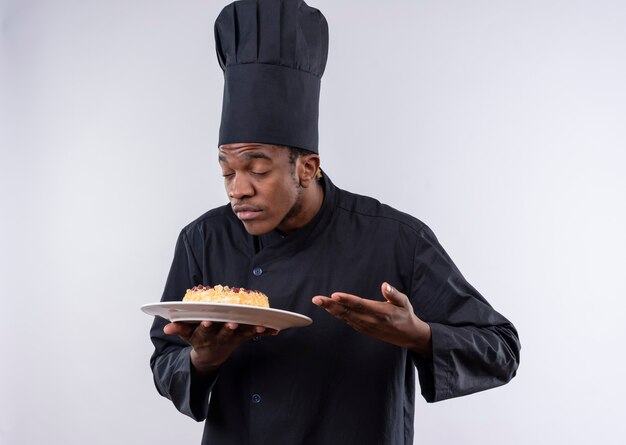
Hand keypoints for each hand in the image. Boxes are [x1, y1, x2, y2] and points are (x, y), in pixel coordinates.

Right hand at [164, 321, 278, 373]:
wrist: (209, 357)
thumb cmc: (197, 338)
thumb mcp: (187, 335)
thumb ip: (179, 329)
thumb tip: (167, 327)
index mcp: (202, 336)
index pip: (202, 331)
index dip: (204, 326)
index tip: (206, 321)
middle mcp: (217, 339)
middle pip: (223, 333)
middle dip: (228, 328)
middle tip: (233, 323)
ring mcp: (230, 340)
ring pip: (241, 335)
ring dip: (251, 331)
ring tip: (259, 327)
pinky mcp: (241, 339)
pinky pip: (252, 335)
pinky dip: (264, 332)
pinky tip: (274, 329)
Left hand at [312, 282, 431, 355]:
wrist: (409, 335)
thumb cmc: (405, 315)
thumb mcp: (404, 302)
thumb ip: (393, 293)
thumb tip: (384, 285)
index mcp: (381, 312)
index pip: (360, 304)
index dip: (346, 300)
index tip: (334, 295)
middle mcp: (371, 321)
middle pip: (347, 312)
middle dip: (331, 305)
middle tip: (317, 299)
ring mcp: (366, 327)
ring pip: (345, 317)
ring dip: (331, 309)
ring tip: (319, 301)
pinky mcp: (364, 330)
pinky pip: (348, 321)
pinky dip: (338, 315)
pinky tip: (329, 308)